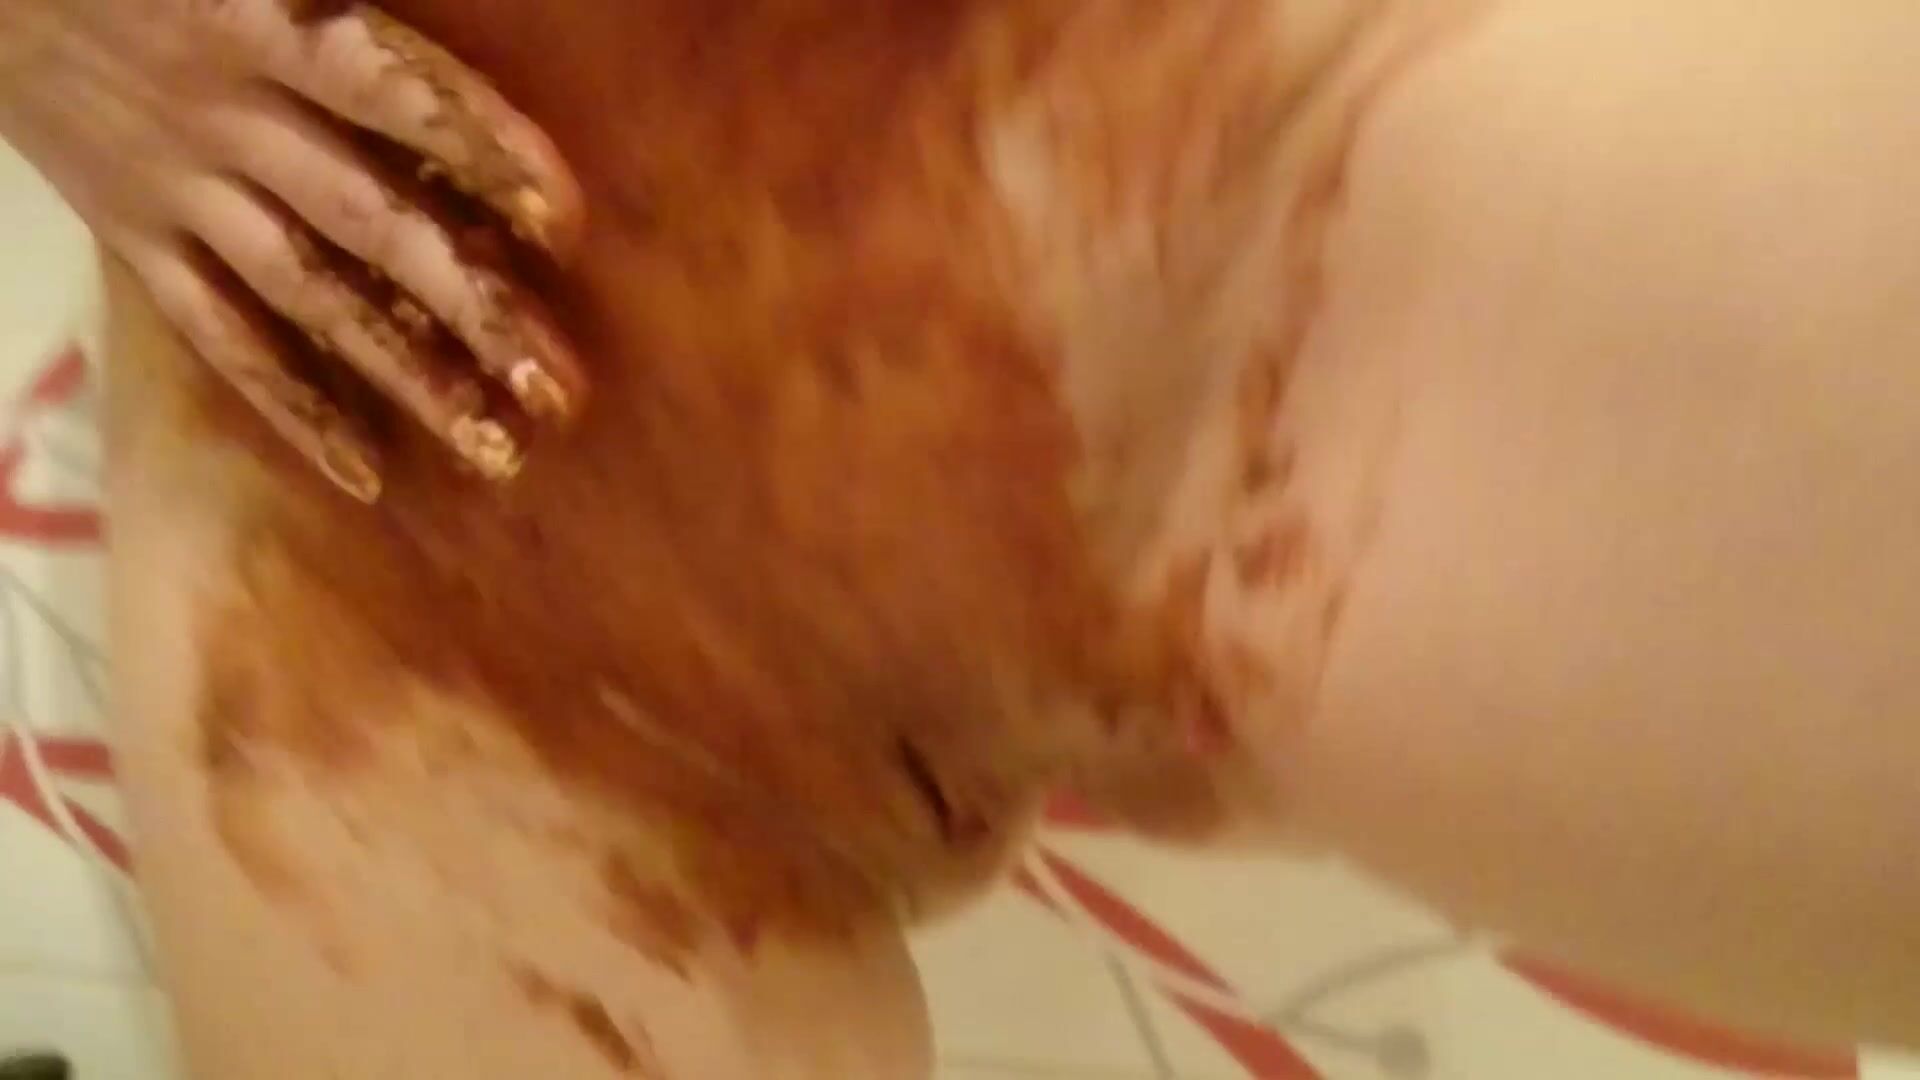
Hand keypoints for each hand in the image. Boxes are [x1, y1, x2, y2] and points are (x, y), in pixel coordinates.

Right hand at [0, 0, 584, 499]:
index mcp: (261, 24)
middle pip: (368, 221)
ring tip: (499, 449)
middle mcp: (229, 119)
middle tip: (560, 388)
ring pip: (309, 297)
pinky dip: (291, 406)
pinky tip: (368, 475)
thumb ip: (342, 12)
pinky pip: (219, 337)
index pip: (386, 91)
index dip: (477, 147)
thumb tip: (471, 21)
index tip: (565, 223)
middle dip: (471, 307)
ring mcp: (181, 193)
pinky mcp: (137, 244)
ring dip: (408, 376)